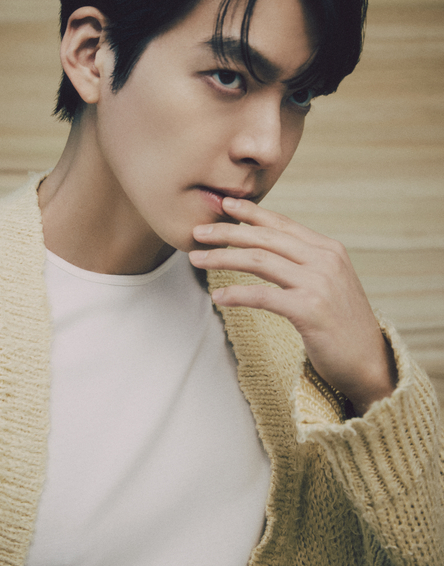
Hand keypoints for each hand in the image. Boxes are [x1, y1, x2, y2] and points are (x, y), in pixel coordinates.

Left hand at [189, 197, 396, 415]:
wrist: (368, 362)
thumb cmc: (341, 323)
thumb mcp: (328, 281)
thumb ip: (304, 260)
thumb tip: (267, 245)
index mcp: (328, 249)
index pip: (282, 223)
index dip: (251, 212)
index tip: (225, 204)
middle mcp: (325, 260)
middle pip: (265, 238)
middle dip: (227, 231)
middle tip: (198, 231)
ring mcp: (318, 284)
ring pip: (259, 261)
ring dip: (223, 258)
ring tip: (197, 259)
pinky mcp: (309, 310)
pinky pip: (263, 296)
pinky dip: (236, 293)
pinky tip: (218, 296)